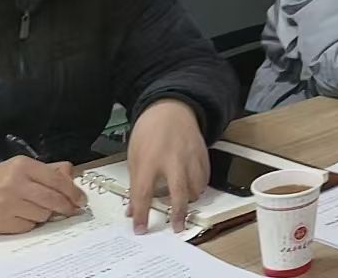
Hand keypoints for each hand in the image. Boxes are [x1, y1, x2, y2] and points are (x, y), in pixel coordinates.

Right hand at [0, 156, 85, 234]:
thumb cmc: (4, 179)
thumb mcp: (25, 167)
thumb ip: (51, 170)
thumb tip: (73, 177)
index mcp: (23, 166)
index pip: (56, 180)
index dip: (72, 192)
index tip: (81, 199)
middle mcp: (14, 185)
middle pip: (52, 200)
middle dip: (66, 206)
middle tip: (72, 209)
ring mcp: (7, 205)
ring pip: (43, 214)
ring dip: (47, 214)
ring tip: (40, 208)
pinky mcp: (2, 222)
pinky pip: (29, 226)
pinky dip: (32, 222)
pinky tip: (25, 215)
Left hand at [124, 99, 208, 232]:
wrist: (170, 109)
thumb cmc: (149, 131)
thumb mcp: (134, 157)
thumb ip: (135, 184)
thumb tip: (132, 208)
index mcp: (149, 160)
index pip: (143, 194)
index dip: (141, 214)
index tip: (140, 228)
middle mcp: (171, 159)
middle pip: (178, 193)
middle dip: (176, 214)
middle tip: (175, 227)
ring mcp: (189, 157)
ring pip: (196, 187)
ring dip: (189, 200)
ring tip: (182, 204)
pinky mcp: (202, 154)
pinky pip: (205, 178)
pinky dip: (199, 187)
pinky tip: (191, 189)